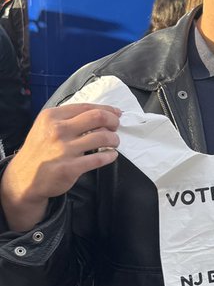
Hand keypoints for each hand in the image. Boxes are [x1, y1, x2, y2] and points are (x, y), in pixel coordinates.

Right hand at [1, 103, 120, 231]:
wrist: (25, 178)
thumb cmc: (40, 150)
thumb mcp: (46, 127)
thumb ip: (68, 118)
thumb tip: (100, 112)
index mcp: (52, 116)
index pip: (87, 107)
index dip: (107, 109)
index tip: (116, 113)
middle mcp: (58, 130)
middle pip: (98, 118)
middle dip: (113, 121)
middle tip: (116, 127)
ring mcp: (64, 149)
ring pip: (103, 137)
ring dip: (114, 139)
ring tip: (114, 143)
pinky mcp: (71, 168)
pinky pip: (100, 158)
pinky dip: (111, 156)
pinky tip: (111, 155)